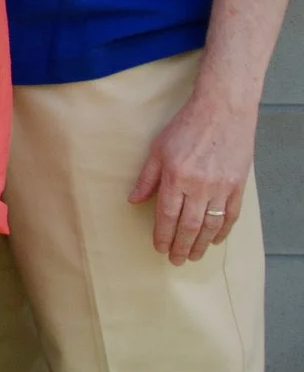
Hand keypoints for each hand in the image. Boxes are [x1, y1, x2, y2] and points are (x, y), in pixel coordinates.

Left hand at [130, 85, 254, 263]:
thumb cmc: (186, 126)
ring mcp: (221, 187)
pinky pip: (231, 215)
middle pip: (189, 225)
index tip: (159, 248)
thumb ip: (146, 177)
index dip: (162, 235)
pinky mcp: (238, 185)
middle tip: (175, 260)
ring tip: (193, 256)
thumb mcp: (157, 148)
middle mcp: (199, 186)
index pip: (166, 215)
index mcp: (175, 177)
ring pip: (211, 225)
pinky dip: (222, 230)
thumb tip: (133, 200)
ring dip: (201, 244)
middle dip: (180, 246)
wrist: (222, 111)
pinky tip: (215, 240)